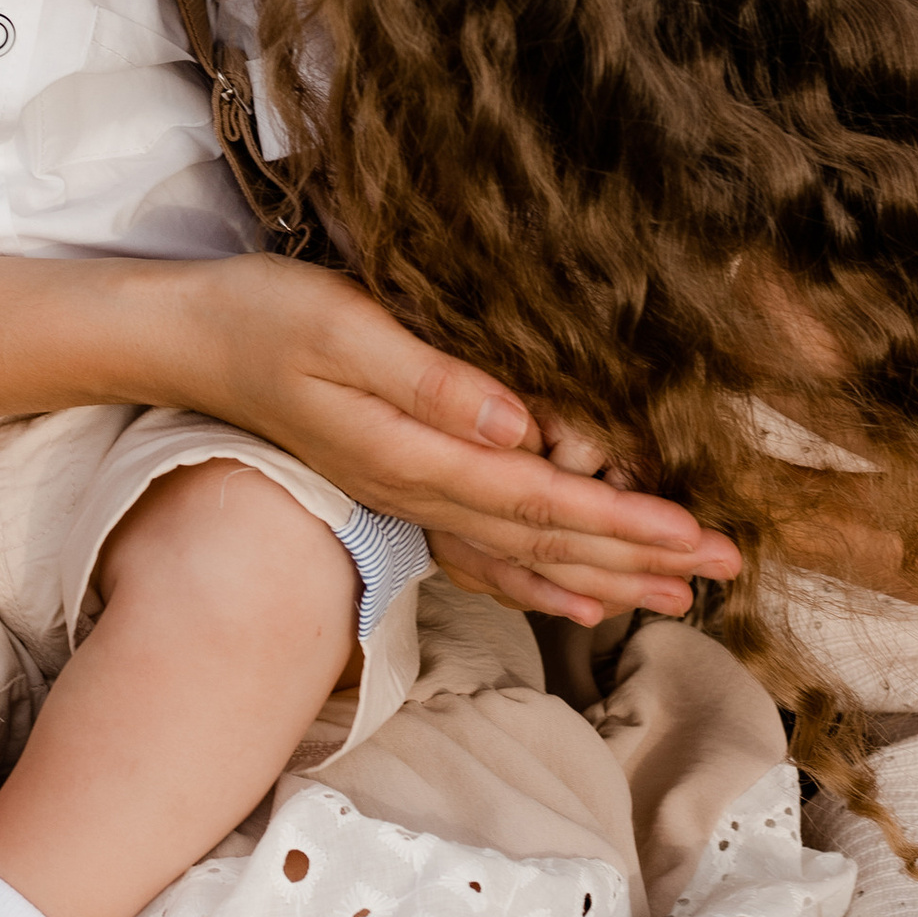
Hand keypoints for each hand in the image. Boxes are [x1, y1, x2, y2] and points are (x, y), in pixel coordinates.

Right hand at [175, 258, 739, 625]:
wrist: (190, 342)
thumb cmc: (265, 318)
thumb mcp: (343, 326)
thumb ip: (429, 379)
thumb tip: (517, 423)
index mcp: (414, 453)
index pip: (540, 499)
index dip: (623, 519)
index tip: (695, 533)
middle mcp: (418, 489)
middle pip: (547, 538)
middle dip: (640, 554)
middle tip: (726, 566)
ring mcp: (408, 496)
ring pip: (524, 553)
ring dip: (605, 572)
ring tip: (680, 593)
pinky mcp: (399, 485)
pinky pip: (483, 552)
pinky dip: (539, 579)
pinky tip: (580, 597)